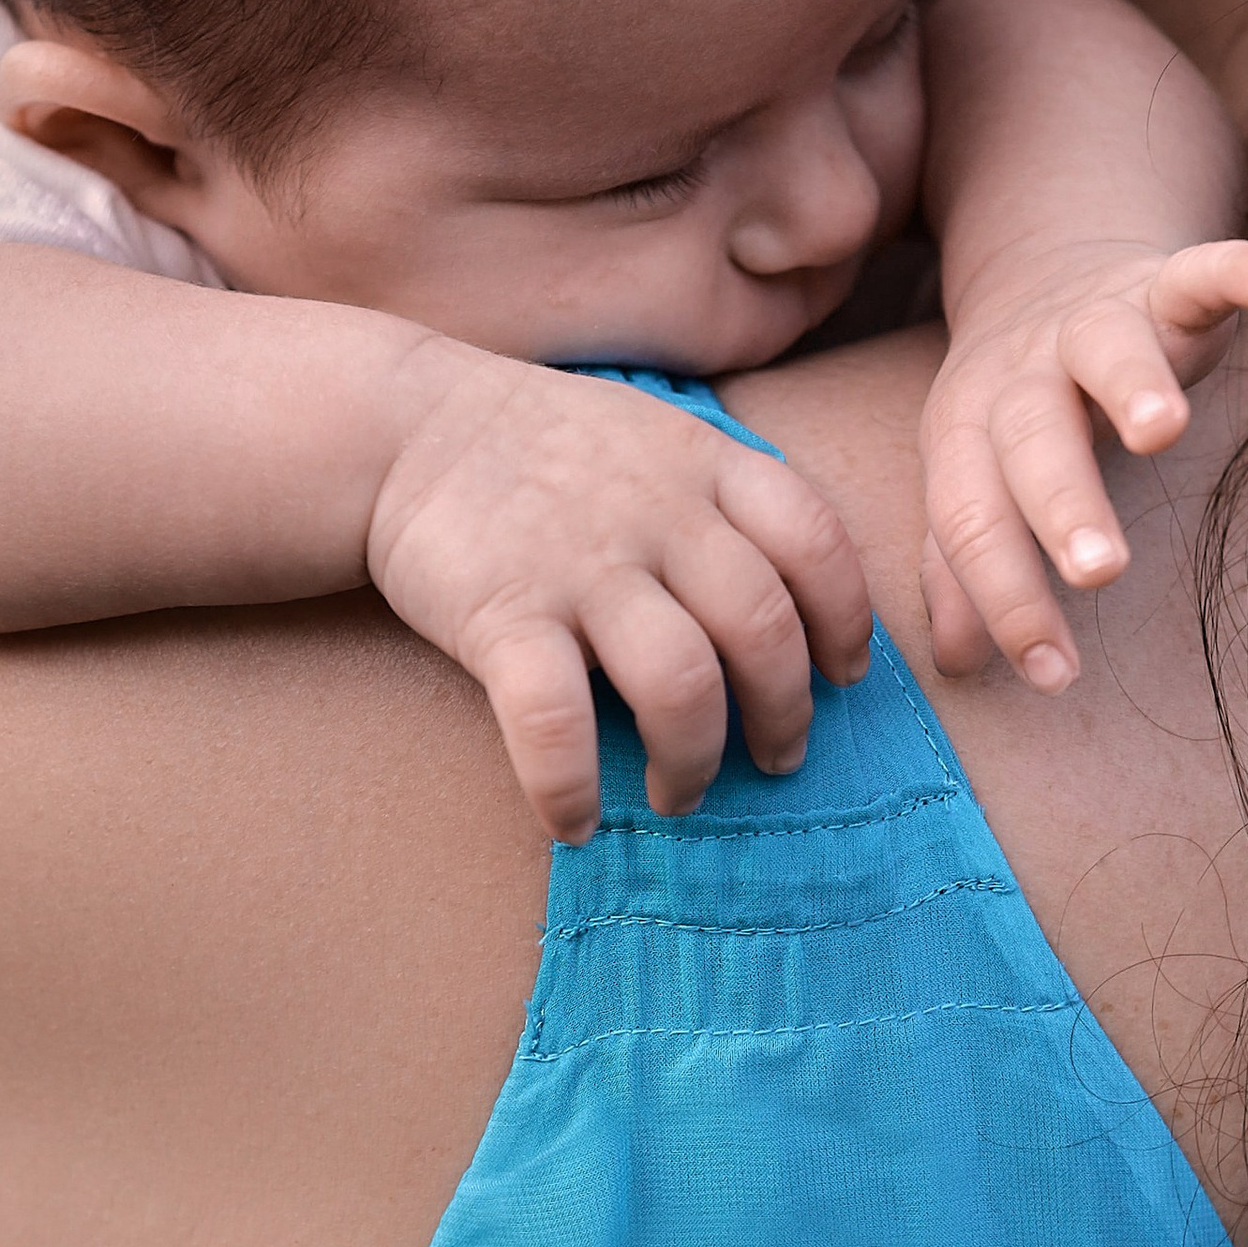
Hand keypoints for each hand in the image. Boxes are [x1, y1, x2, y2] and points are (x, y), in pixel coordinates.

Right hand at [366, 349, 873, 839]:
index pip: (815, 539)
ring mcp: (581, 566)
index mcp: (703, 464)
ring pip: (682, 685)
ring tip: (681, 793)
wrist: (401, 425)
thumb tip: (788, 599)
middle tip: (777, 759)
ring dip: (695, 760)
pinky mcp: (503, 615)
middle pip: (763, 628)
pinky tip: (576, 821)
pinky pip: (556, 722)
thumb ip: (717, 497)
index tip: (844, 674)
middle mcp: (657, 514)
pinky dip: (572, 788)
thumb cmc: (537, 445)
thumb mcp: (650, 431)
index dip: (846, 618)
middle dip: (785, 713)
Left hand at [918, 237, 1247, 684]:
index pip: (972, 519)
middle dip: (1062, 505)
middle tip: (1098, 571)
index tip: (1052, 675)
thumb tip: (959, 664)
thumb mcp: (978, 479)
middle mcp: (1022, 374)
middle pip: (1030, 439)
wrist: (1045, 278)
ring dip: (1131, 386)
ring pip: (1105, 351)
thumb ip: (963, 565)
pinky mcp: (1163, 285)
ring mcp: (1092, 323)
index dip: (1006, 598)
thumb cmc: (1018, 411)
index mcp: (965, 432)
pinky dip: (1237, 274)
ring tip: (1163, 432)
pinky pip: (1198, 274)